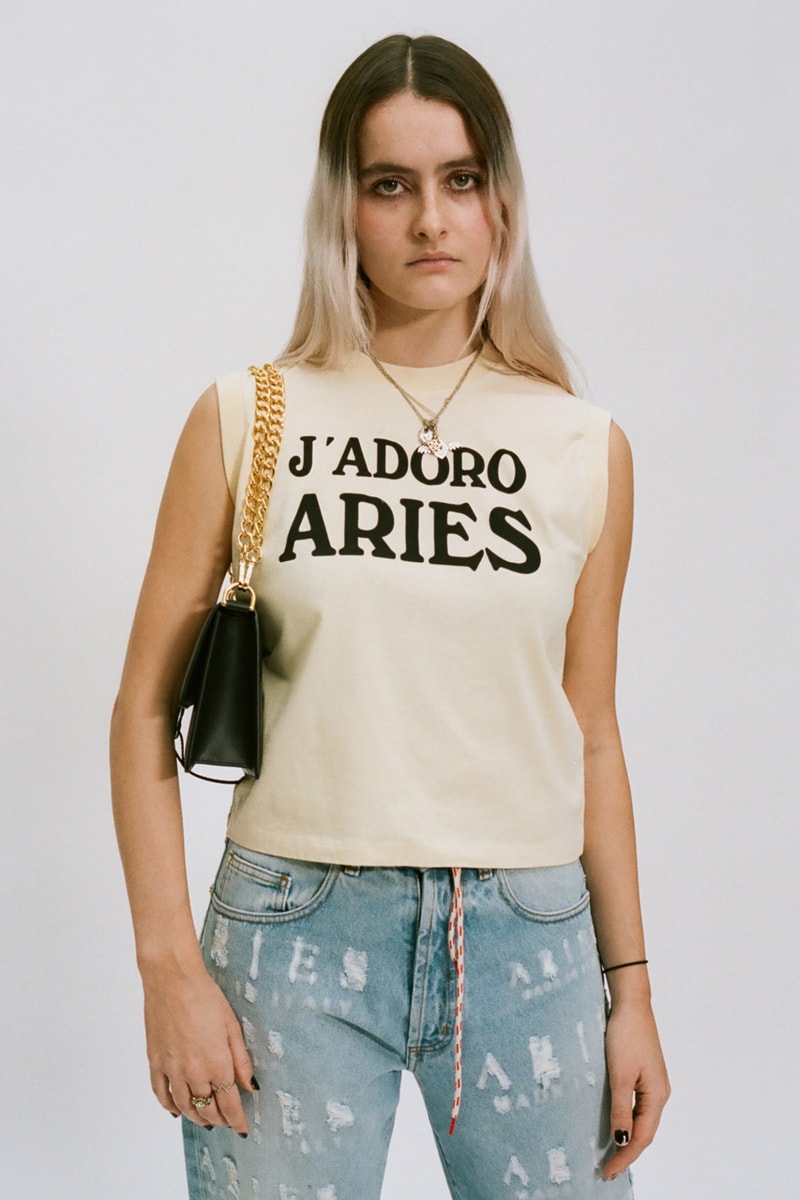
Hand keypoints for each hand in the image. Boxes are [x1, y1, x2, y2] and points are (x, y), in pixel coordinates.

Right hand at [143, 963, 256, 1134]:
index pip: (229, 1105)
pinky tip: (176, 1110)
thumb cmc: (205, 997)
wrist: (172, 980)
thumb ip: (241, 1060)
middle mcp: (194, 1073)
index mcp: (217, 1064)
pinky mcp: (155, 1062)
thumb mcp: (232, 1026)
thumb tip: (250, 1086)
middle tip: (227, 1122)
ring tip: (206, 1120)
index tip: (243, 1129)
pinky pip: (161, 1093)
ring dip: (196, 1118)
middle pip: (207, 1109)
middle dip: (219, 1120)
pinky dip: (169, 1106)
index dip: (237, 1120)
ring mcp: (172, 1070)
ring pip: (184, 1107)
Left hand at [602, 1001, 669, 1179]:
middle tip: (607, 1170)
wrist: (631, 1004)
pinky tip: (618, 1125)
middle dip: (628, 1153)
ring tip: (611, 1155)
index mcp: (657, 1096)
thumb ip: (621, 1110)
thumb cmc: (625, 1036)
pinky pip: (639, 1107)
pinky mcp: (645, 1074)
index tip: (608, 1173)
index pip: (642, 1138)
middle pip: (645, 1133)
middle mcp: (660, 1093)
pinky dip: (629, 1122)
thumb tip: (623, 1142)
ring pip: (643, 1121)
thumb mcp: (619, 1075)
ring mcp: (654, 1084)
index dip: (625, 1158)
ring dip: (629, 1139)